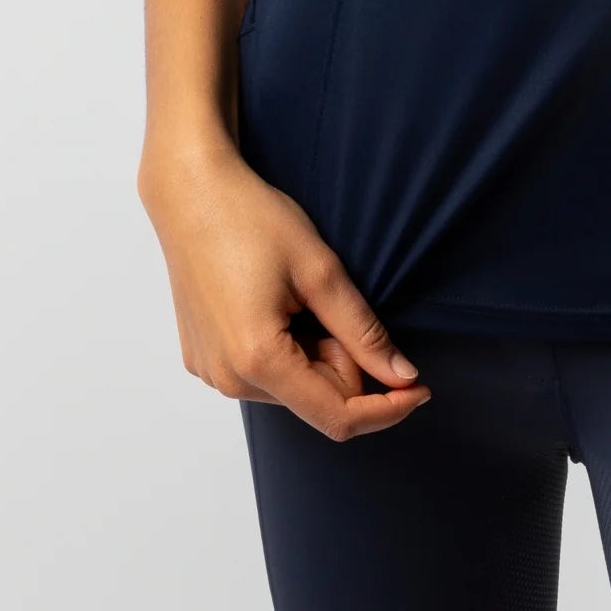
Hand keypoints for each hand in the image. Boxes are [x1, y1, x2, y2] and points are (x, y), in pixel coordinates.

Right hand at [140, 142, 430, 440]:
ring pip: (291, 385)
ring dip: (312, 351)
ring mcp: (211, 373)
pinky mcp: (203, 359)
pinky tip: (273, 300)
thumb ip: (363, 332)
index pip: (337, 417)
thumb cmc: (252, 220)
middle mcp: (228, 380)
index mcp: (257, 361)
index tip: (420, 388)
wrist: (191, 193)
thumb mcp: (321, 271)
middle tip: (329, 298)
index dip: (386, 409)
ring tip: (296, 294)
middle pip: (316, 398)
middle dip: (342, 359)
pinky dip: (284, 346)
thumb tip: (404, 377)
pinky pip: (262, 372)